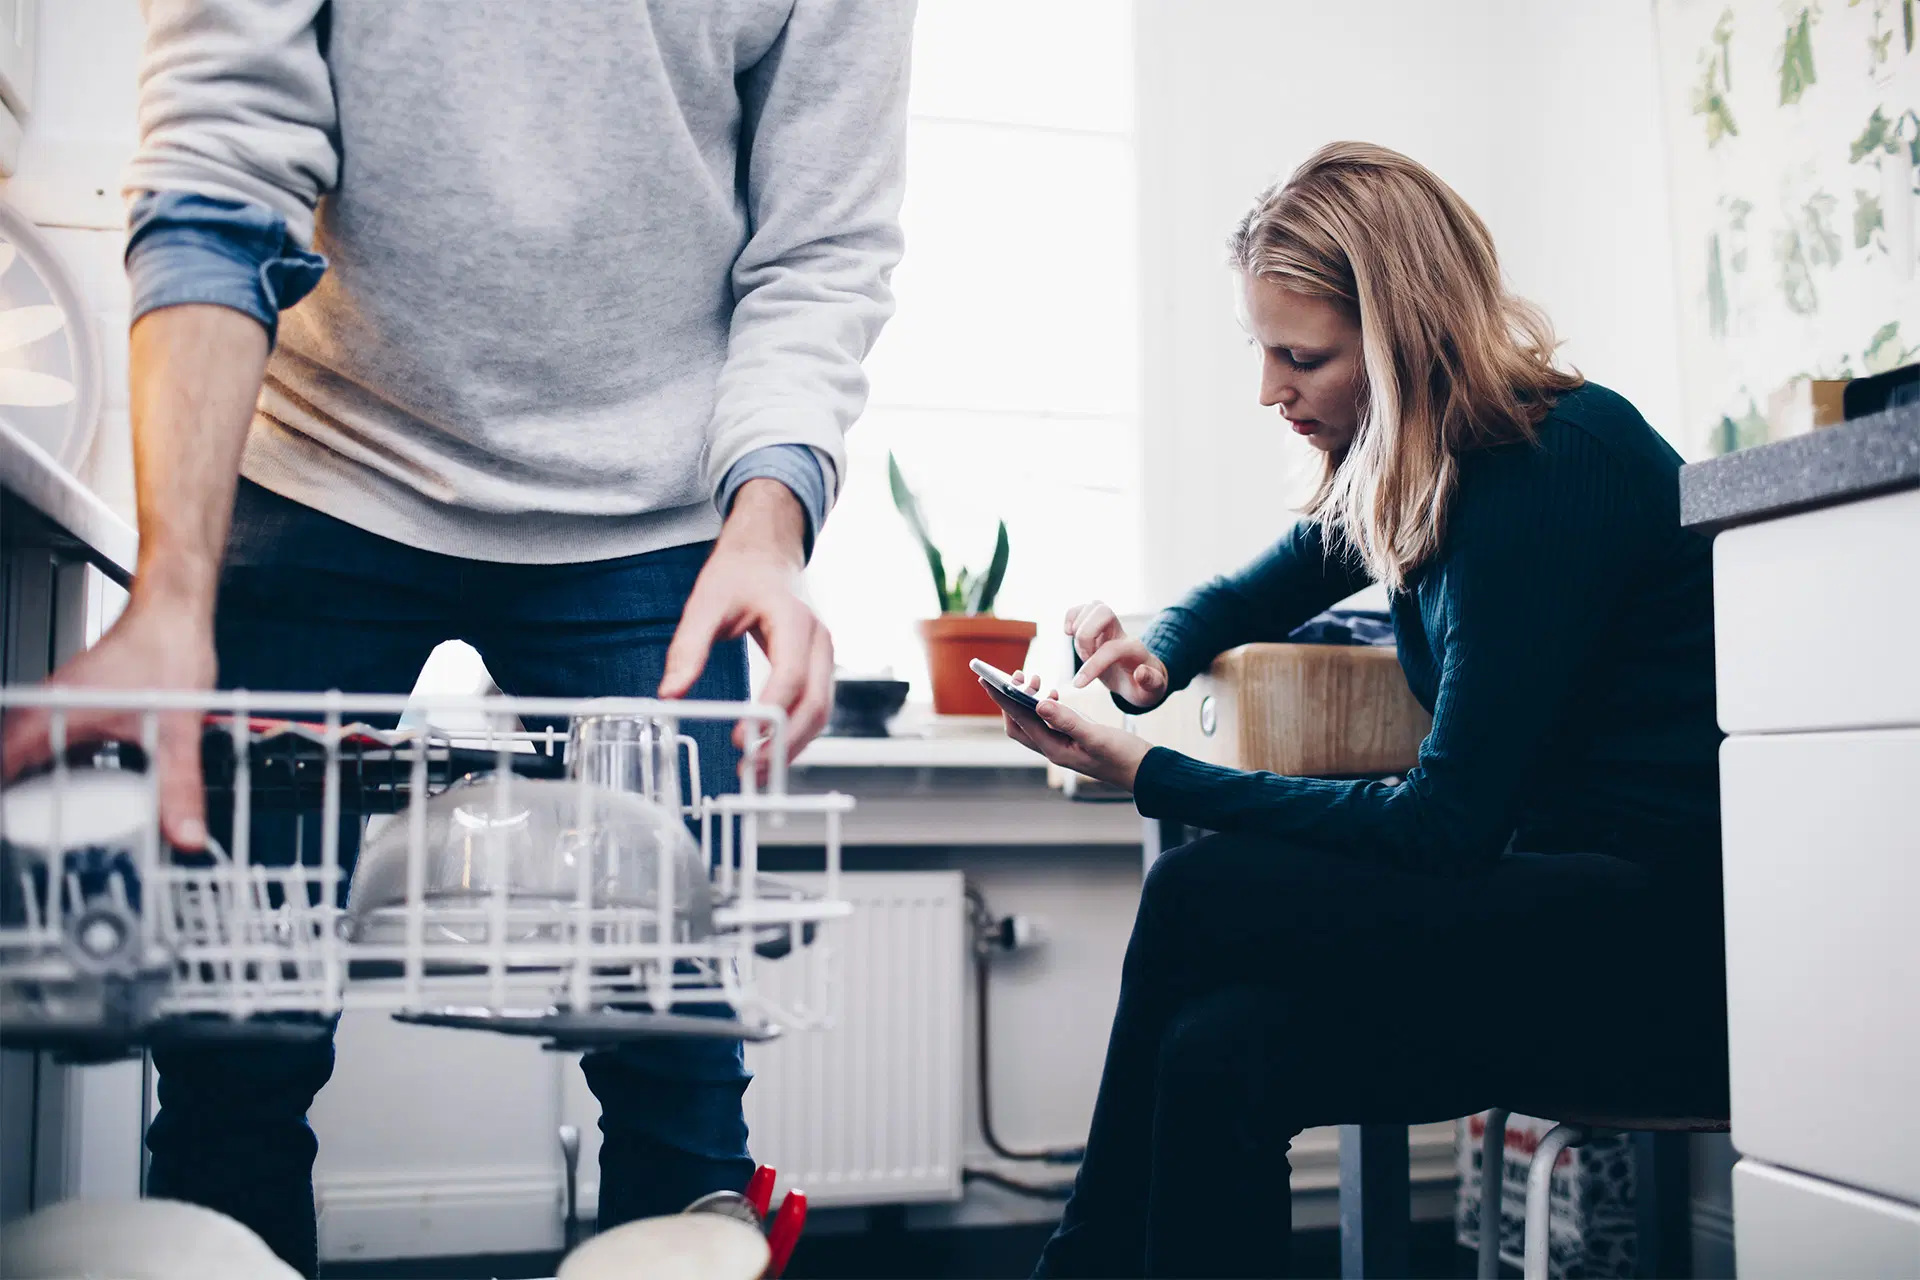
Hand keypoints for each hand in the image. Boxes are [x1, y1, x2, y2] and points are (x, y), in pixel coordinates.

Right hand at [0, 599, 216, 848]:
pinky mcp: (70, 713)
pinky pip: (49, 753)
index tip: (20, 844)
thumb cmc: (164, 650)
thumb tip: (185, 833)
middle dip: (21, 813)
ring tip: (56, 838)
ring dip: (36, 797)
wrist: (173, 616)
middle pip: (10, 774)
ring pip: (27, 764)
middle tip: (38, 852)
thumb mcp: (177, 731)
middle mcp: (40, 713)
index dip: (8, 814)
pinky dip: (58, 779)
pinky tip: (80, 802)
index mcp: (46, 716)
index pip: (2, 773)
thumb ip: (180, 786)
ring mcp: (52, 712)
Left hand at [660, 480, 831, 780]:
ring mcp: (825, 655)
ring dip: (794, 746)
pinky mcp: (820, 667)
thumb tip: (670, 694)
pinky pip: (816, 706)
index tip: (740, 741)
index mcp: (794, 620)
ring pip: (822, 711)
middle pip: (815, 703)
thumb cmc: (740, 574)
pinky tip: (771, 750)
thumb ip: (688, 647)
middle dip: (786, 743)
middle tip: (752, 770)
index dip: (767, 714)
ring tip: (758, 771)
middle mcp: (819, 640)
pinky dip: (798, 733)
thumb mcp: (706, 603)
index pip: (790, 676)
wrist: (768, 553)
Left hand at [984, 669, 1151, 791]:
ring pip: (1033, 721)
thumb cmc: (1124, 757)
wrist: (1146, 771)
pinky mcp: (1073, 739)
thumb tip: (1040, 702)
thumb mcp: (1096, 736)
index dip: (1002, 700)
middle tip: (1016, 675)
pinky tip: (1056, 692)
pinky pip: (1049, 721)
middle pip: (1019, 724)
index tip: (987, 681)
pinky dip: (1046, 704)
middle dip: (1011, 699)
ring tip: (1035, 679)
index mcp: (1055, 750)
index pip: (1020, 721)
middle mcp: (1054, 749)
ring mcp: (1063, 745)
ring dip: (1028, 700)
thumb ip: (1068, 721)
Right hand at [1064, 600, 1167, 710]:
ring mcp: (1108, 627)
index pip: (1112, 648)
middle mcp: (1121, 633)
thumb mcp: (1153, 691)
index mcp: (1134, 649)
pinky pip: (1082, 608)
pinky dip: (1071, 617)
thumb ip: (1152, 682)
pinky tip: (1070, 633)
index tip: (1079, 683)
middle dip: (1085, 636)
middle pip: (1103, 611)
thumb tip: (1140, 672)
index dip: (1093, 665)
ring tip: (1083, 651)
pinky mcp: (1095, 626)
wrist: (1140, 678)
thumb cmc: (1143, 686)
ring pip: (1092, 607)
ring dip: (1078, 629)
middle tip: (1086, 657)